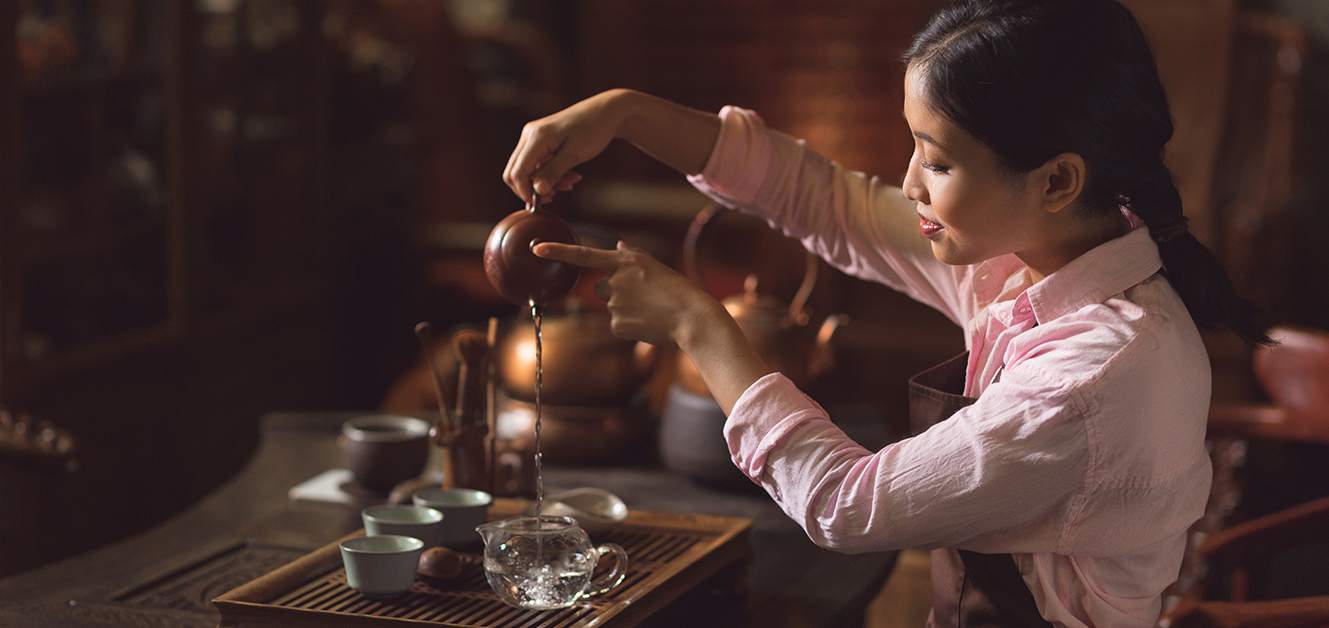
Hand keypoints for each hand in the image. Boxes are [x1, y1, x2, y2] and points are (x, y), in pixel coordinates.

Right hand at [503, 91, 625, 204]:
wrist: (607, 112)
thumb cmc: (595, 130)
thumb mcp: (576, 154)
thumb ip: (554, 172)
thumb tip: (537, 192)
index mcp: (537, 137)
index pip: (517, 173)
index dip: (525, 193)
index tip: (542, 204)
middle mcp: (529, 135)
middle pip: (514, 172)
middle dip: (533, 188)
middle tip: (557, 194)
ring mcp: (532, 136)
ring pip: (526, 170)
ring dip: (545, 181)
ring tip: (570, 182)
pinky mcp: (539, 140)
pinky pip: (536, 164)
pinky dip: (549, 173)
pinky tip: (568, 175)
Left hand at [532, 241, 714, 345]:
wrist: (691, 317)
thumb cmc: (677, 290)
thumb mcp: (655, 266)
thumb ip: (632, 256)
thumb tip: (619, 245)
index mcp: (624, 262)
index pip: (583, 255)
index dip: (557, 252)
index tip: (535, 249)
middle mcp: (615, 280)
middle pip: (599, 287)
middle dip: (614, 292)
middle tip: (642, 297)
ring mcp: (615, 303)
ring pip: (610, 307)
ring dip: (625, 310)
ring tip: (650, 311)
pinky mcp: (617, 324)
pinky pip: (616, 325)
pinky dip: (630, 326)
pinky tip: (648, 324)